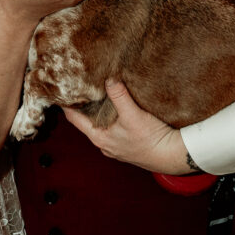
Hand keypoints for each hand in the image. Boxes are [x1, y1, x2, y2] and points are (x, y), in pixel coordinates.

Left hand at [63, 79, 192, 174]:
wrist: (172, 156)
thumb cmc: (151, 139)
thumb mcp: (133, 114)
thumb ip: (119, 96)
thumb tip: (108, 79)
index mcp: (99, 138)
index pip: (74, 119)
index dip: (67, 104)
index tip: (62, 89)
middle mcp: (104, 144)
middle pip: (85, 121)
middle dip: (82, 105)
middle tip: (78, 86)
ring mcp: (114, 145)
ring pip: (98, 124)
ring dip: (96, 111)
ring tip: (95, 92)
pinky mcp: (126, 144)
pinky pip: (111, 127)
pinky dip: (108, 116)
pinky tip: (114, 106)